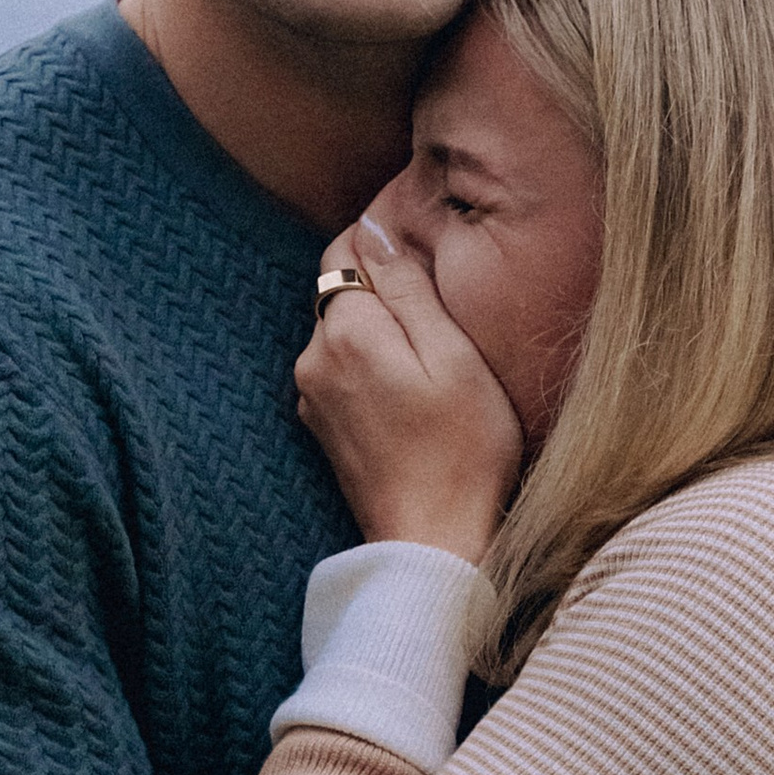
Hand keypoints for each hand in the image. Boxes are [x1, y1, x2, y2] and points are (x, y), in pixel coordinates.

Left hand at [297, 217, 522, 562]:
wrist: (434, 543)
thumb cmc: (463, 450)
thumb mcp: (454, 356)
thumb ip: (409, 288)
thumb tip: (376, 231)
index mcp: (346, 332)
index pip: (345, 250)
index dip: (385, 247)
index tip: (428, 268)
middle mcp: (313, 359)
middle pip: (341, 293)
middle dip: (384, 294)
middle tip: (442, 324)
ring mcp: (311, 397)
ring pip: (342, 334)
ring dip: (380, 336)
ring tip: (431, 368)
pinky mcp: (320, 428)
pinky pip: (342, 373)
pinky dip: (372, 371)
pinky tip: (412, 400)